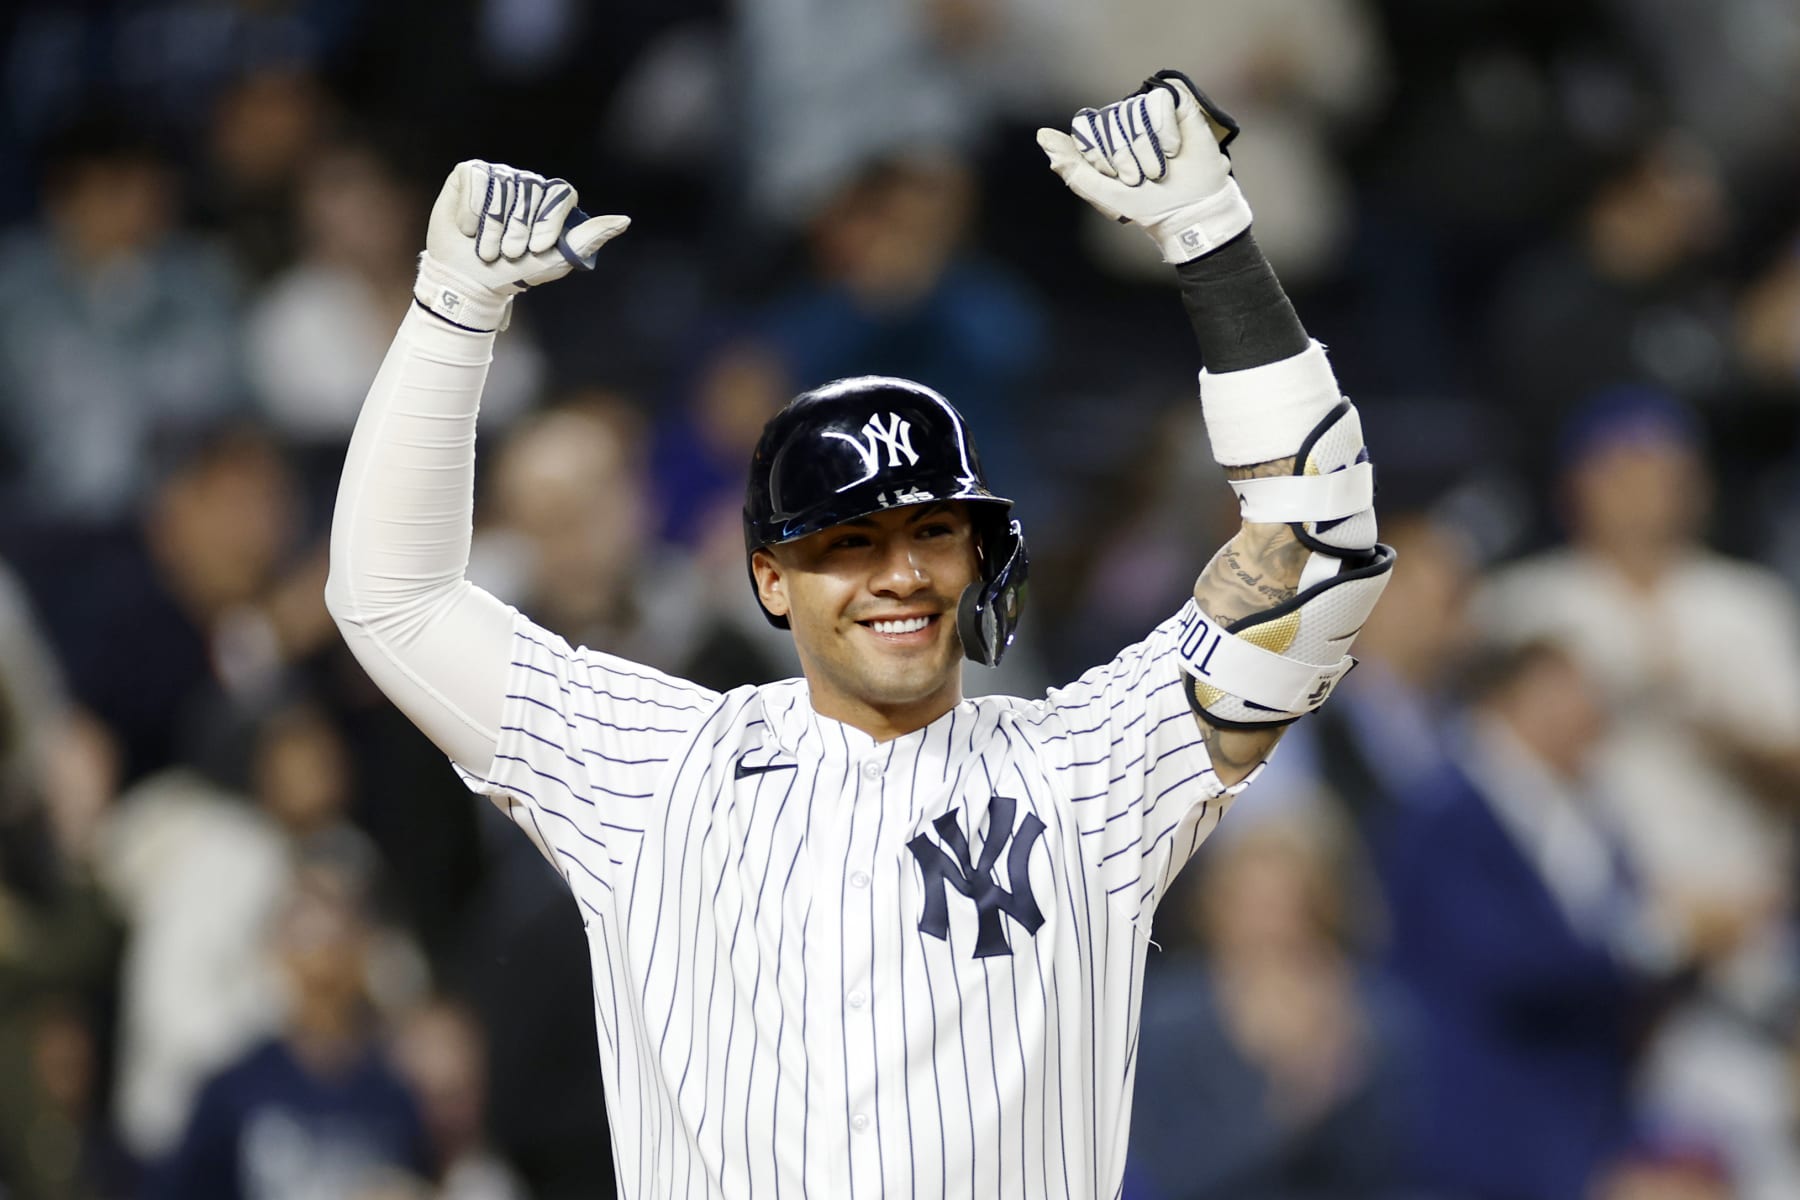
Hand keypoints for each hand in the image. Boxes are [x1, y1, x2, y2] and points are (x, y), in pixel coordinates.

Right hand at [414, 160, 629, 331]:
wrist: (470, 280)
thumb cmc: (515, 272)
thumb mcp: (556, 260)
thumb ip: (588, 239)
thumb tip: (624, 220)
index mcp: (550, 200)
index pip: (561, 192)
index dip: (549, 220)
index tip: (536, 249)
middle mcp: (526, 182)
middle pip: (531, 190)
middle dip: (517, 229)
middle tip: (507, 254)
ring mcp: (498, 175)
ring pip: (502, 186)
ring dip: (492, 227)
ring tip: (486, 249)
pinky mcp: (469, 175)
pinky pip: (475, 179)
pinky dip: (471, 210)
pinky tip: (468, 230)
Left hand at [1038, 70, 1250, 263]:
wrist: (1188, 210)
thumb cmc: (1146, 205)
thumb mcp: (1102, 192)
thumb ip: (1072, 167)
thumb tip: (1042, 136)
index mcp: (1105, 137)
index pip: (1086, 127)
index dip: (1098, 153)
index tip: (1115, 178)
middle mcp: (1125, 119)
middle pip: (1109, 120)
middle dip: (1124, 156)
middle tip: (1140, 178)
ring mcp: (1150, 110)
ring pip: (1133, 111)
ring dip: (1146, 148)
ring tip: (1159, 169)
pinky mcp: (1177, 105)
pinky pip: (1159, 101)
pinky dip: (1165, 132)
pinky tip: (1174, 150)